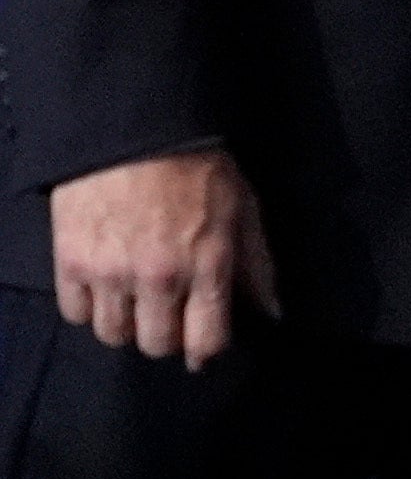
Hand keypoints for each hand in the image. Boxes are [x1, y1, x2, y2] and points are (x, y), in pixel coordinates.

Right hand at [47, 147, 271, 366]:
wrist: (136, 130)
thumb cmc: (198, 167)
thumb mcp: (244, 209)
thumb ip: (256, 266)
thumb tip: (272, 313)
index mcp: (207, 265)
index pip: (206, 341)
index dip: (206, 348)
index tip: (202, 340)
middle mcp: (158, 277)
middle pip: (156, 345)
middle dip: (165, 336)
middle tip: (167, 314)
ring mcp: (110, 272)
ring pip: (114, 335)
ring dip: (126, 324)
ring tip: (134, 301)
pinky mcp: (71, 261)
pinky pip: (76, 313)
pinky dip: (89, 307)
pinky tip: (104, 287)